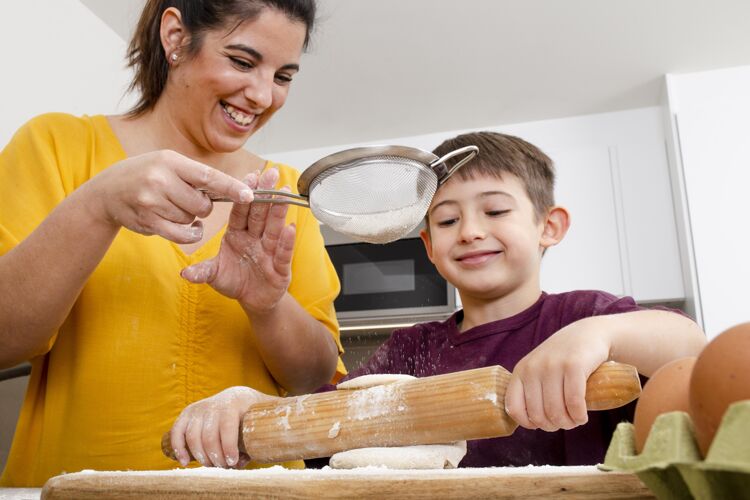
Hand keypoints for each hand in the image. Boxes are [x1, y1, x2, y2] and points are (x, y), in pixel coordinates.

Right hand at [86, 150, 252, 243]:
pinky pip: (182, 234)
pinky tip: (184, 226)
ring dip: (188, 217)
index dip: (231, 187)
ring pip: (191, 218)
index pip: (208, 176)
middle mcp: (160, 179)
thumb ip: (194, 175)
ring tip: (171, 206)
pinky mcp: (148, 221)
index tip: (250, 195)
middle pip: (203, 203)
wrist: (107, 192)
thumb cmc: (146, 175)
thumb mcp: (166, 164)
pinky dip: (189, 233)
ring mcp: (152, 201)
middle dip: (202, 206)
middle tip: (186, 198)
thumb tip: (234, 188)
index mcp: (170, 160)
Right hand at [169, 386, 276, 467]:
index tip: (232, 462)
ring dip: (200, 456)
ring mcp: (200, 407)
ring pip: (192, 436)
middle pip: (208, 435)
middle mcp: (215, 402)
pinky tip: (185, 461)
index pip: (227, 425)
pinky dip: (179, 448)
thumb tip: (256, 455)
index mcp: (236, 399)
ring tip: (212, 465)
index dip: (228, 447)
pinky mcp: (187, 413)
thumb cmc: (255, 413)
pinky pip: (177, 432)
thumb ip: (264, 434)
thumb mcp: (264, 417)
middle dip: (214, 457)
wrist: (240, 397)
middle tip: (222, 467)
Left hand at [180, 167, 295, 312]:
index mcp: (237, 234)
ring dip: (279, 211)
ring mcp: (269, 251)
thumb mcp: (214, 275)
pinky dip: (287, 241)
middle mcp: (255, 238)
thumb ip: (202, 271)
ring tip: (284, 193)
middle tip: (272, 173)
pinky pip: (283, 252)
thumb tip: (184, 272)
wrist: (253, 301)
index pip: (240, 211)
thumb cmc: (235, 281)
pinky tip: (290, 228)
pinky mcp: (280, 267)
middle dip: (266, 194)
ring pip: (274, 228)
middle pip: (260, 214)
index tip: (249, 176)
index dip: (244, 194)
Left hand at [504, 317, 611, 431]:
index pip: (514, 407)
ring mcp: (553, 365)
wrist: (589, 333)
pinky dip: (579, 416)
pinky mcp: (574, 365)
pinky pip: (574, 403)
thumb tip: (531, 423)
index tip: (542, 424)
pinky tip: (583, 416)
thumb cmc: (563, 359)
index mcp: (521, 371)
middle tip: (565, 422)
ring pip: (556, 411)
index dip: (528, 423)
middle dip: (553, 426)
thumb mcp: (539, 370)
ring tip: (575, 420)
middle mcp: (533, 368)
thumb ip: (531, 390)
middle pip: (538, 415)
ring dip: (568, 423)